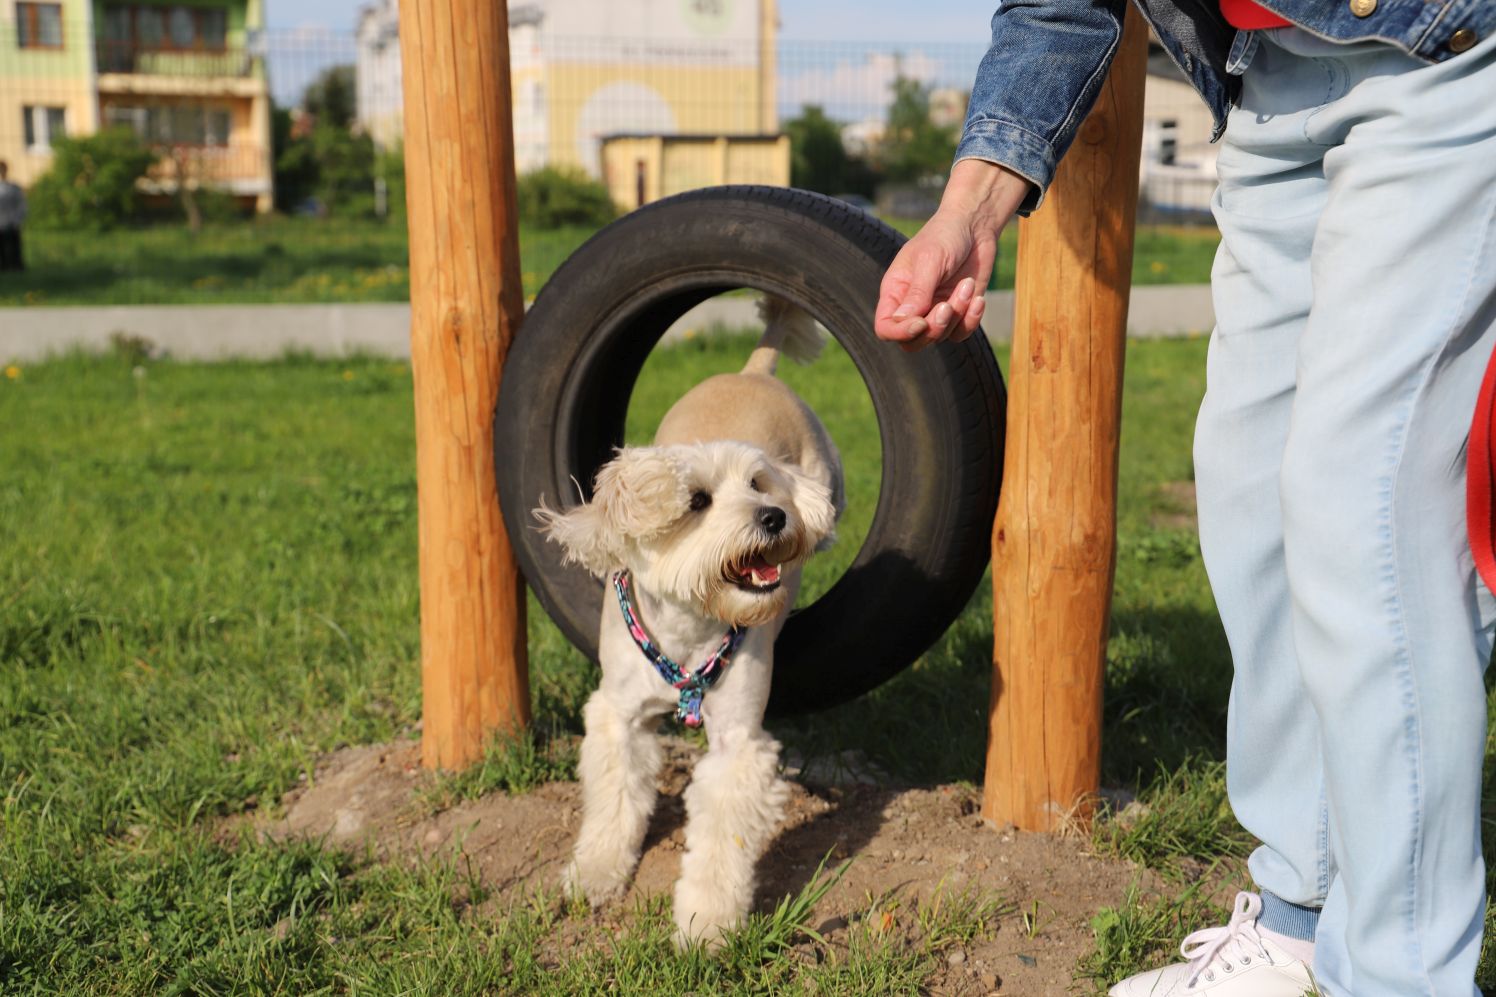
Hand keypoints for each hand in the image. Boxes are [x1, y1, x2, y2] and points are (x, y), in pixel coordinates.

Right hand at [875, 160, 1030, 351]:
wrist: (974, 226)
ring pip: (940, 337)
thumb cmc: (945, 236)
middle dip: (932, 329)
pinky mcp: (959, 312)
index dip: (899, 333)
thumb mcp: (930, 259)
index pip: (885, 327)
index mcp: (895, 291)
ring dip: (958, 314)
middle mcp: (912, 306)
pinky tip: (978, 298)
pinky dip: (971, 320)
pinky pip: (960, 333)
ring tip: (966, 285)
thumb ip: (917, 291)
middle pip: (911, 342)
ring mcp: (935, 311)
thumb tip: (903, 320)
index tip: (920, 323)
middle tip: (947, 306)